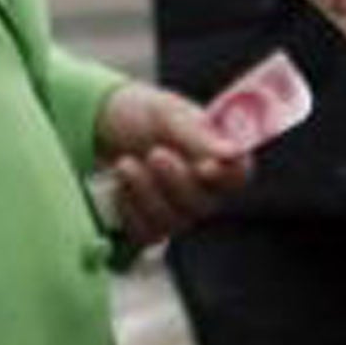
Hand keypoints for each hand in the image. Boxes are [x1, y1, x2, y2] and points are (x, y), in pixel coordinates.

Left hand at [94, 81, 252, 245]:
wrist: (106, 127)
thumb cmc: (146, 116)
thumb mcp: (166, 112)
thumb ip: (196, 134)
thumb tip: (232, 152)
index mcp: (218, 158)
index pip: (238, 175)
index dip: (227, 176)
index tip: (205, 166)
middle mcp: (205, 191)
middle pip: (204, 205)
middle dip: (177, 181)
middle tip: (155, 154)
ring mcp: (179, 213)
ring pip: (173, 221)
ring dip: (146, 192)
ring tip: (125, 163)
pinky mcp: (151, 227)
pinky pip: (146, 232)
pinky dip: (128, 206)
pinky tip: (119, 183)